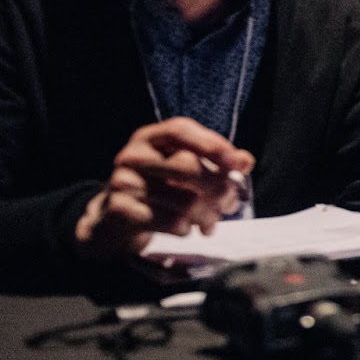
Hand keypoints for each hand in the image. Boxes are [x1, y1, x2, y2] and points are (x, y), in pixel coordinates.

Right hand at [74, 118, 253, 258]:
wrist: (113, 220)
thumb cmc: (157, 190)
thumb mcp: (182, 171)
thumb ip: (215, 164)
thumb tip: (246, 161)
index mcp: (149, 138)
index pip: (180, 130)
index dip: (211, 144)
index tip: (238, 163)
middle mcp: (133, 155)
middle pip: (188, 166)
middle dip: (218, 188)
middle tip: (230, 203)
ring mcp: (123, 182)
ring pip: (185, 200)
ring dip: (207, 215)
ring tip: (210, 223)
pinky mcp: (121, 211)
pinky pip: (171, 221)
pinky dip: (187, 229)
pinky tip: (186, 229)